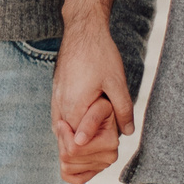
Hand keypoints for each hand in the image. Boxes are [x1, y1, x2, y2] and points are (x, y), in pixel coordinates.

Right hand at [50, 22, 132, 163]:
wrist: (82, 31)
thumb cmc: (99, 54)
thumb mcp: (117, 82)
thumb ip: (123, 110)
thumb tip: (127, 132)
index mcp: (73, 108)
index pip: (78, 147)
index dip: (96, 150)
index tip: (112, 141)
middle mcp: (59, 109)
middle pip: (67, 148)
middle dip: (89, 152)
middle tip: (110, 142)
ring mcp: (55, 104)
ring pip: (62, 139)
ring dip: (81, 144)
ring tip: (102, 138)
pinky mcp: (56, 99)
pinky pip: (61, 127)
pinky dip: (74, 134)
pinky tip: (90, 131)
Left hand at [60, 108, 121, 183]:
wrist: (101, 115)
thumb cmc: (97, 109)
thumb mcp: (96, 107)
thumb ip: (90, 120)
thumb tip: (80, 141)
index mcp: (110, 143)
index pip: (74, 148)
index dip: (63, 133)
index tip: (63, 123)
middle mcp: (109, 158)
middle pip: (68, 158)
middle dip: (62, 142)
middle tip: (65, 130)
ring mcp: (101, 167)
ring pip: (67, 168)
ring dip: (62, 151)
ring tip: (68, 138)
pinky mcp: (94, 172)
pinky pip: (74, 180)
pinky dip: (67, 168)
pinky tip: (68, 153)